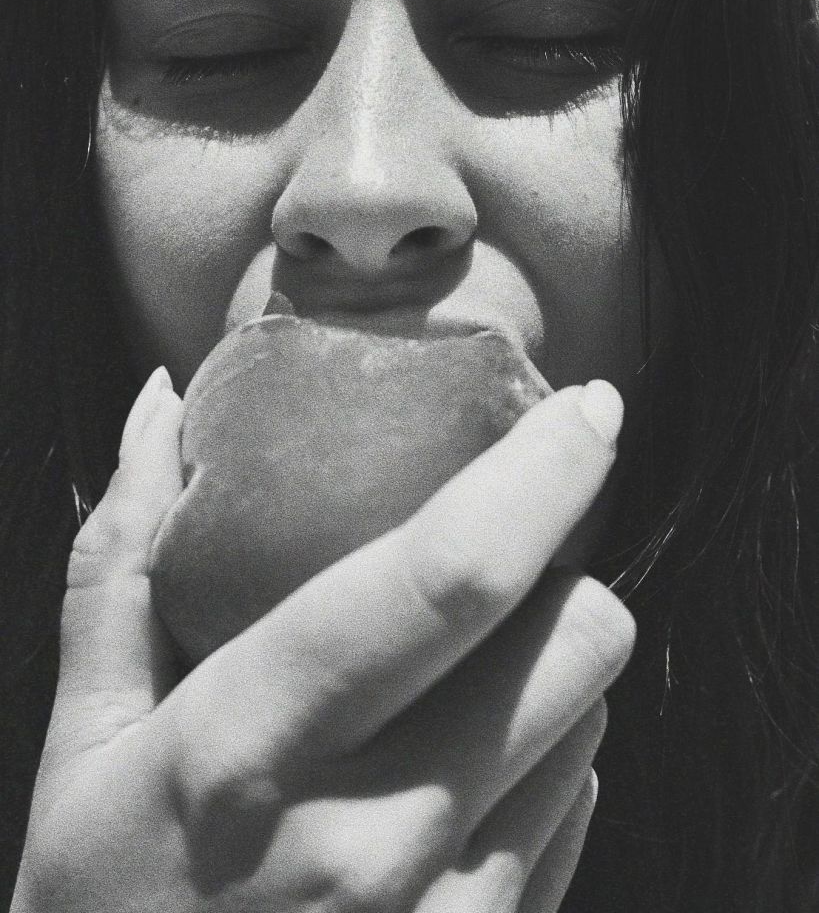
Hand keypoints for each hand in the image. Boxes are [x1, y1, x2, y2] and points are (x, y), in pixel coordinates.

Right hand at [13, 369, 633, 912]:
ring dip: (544, 672)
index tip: (588, 411)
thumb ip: (120, 560)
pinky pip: (578, 808)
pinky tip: (459, 775)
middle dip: (555, 580)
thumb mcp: (85, 737)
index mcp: (250, 746)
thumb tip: (158, 404)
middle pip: (575, 639)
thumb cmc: (105, 900)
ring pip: (591, 717)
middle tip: (494, 574)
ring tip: (454, 685)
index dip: (540, 475)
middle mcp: (370, 836)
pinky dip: (541, 762)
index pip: (443, 579)